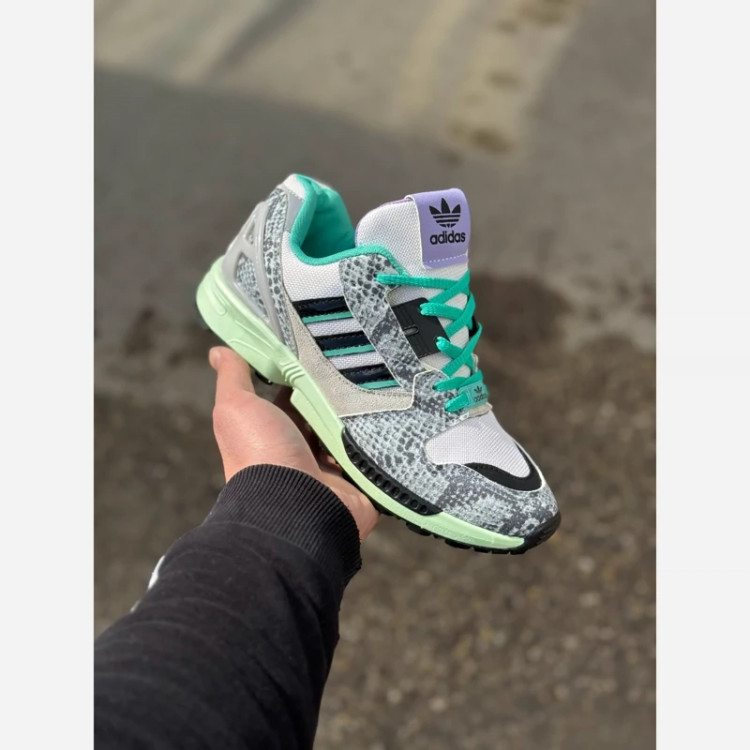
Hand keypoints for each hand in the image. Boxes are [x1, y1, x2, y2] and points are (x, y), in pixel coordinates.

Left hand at [209, 346, 378, 539]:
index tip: (323, 344)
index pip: (296, 395)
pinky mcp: (362, 477)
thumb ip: (232, 378)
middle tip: (361, 357)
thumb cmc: (260, 455)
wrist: (296, 507)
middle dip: (341, 388)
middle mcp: (305, 448)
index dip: (306, 371)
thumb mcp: (236, 407)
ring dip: (363, 409)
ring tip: (384, 377)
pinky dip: (383, 434)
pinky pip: (377, 450)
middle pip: (328, 410)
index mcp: (277, 431)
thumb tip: (218, 350)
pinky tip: (395, 406)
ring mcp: (335, 465)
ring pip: (354, 428)